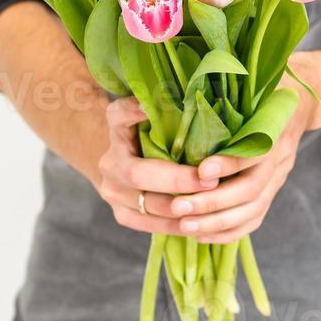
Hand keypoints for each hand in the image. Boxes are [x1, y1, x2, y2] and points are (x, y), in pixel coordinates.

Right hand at [95, 97, 219, 235]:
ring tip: (211, 205)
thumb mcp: (156, 118)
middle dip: (177, 180)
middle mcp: (109, 161)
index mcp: (116, 129)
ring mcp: (111, 191)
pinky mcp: (121, 214)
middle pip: (138, 174)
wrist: (125, 167)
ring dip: (181, 207)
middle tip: (209, 181)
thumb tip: (186, 95)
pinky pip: (148, 225)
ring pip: (146, 205)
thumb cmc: (153, 138)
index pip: (118, 115)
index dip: (133, 112)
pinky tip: (198, 222)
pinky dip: (175, 225)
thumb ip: (165, 108)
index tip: (150, 109)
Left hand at [161, 74, 319, 243]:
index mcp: (276, 129)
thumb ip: (228, 83)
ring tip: (184, 224)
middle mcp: (281, 158)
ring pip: (252, 210)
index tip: (200, 171)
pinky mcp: (272, 191)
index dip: (229, 164)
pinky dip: (228, 231)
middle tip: (178, 206)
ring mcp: (279, 177)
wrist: (301, 100)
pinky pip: (254, 219)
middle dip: (212, 202)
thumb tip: (185, 83)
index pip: (255, 153)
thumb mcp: (252, 78)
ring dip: (216, 222)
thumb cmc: (265, 84)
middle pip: (251, 189)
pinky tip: (200, 234)